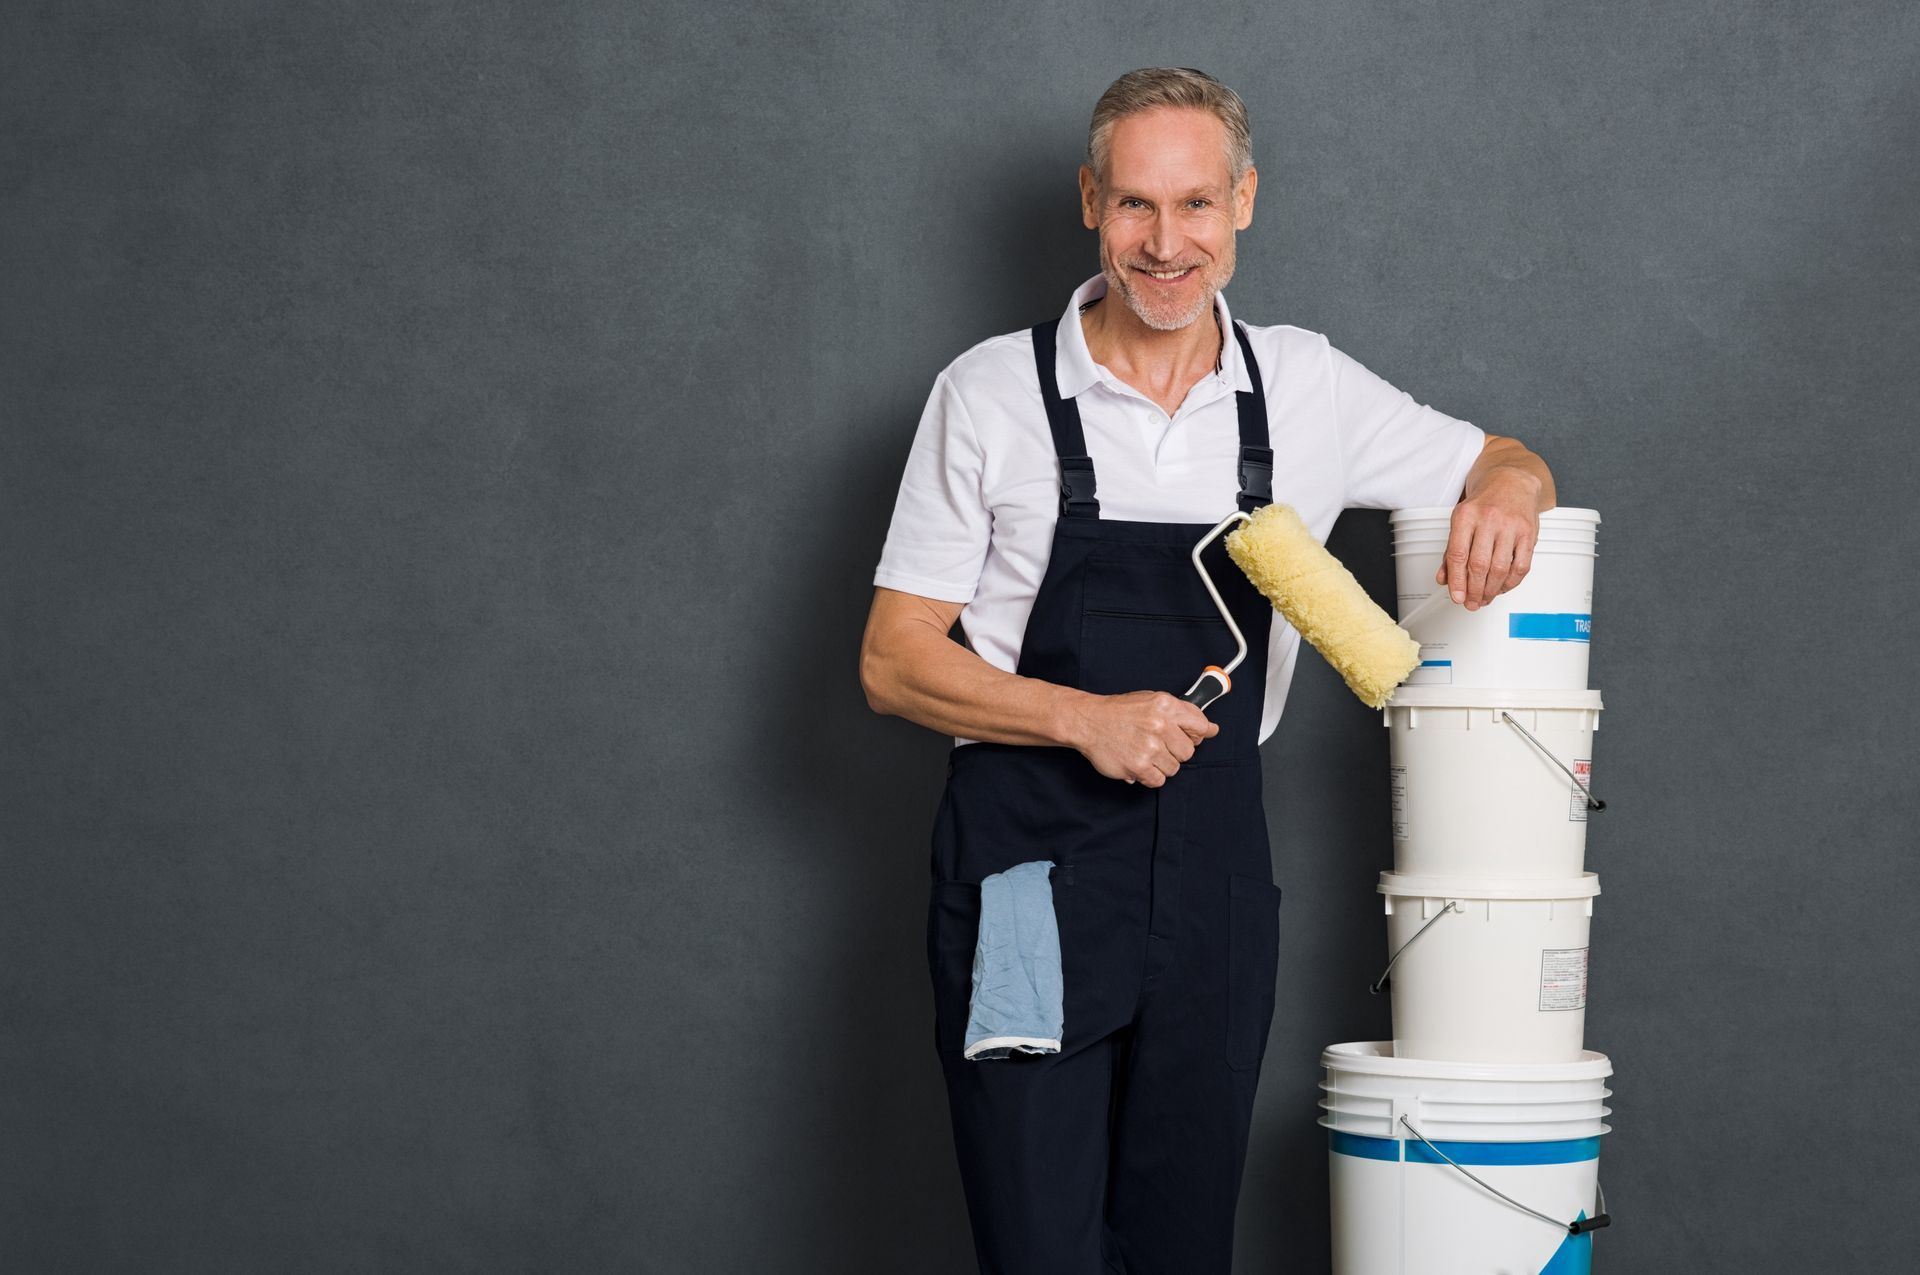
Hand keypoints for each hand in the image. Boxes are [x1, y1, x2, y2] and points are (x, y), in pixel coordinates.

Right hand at [1068, 690, 1218, 787]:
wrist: (1088, 721)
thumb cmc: (1120, 712)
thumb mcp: (1151, 700)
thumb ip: (1182, 713)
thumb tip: (1211, 729)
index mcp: (1165, 705)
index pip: (1200, 725)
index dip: (1197, 734)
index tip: (1194, 737)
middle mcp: (1160, 725)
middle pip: (1188, 751)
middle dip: (1176, 751)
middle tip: (1158, 745)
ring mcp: (1150, 747)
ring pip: (1174, 768)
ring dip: (1161, 764)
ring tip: (1144, 752)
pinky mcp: (1139, 766)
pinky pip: (1158, 781)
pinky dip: (1149, 776)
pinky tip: (1138, 762)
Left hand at [1435, 474, 1540, 610]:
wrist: (1512, 480)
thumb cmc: (1484, 501)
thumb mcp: (1460, 520)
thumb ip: (1451, 551)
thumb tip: (1444, 578)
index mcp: (1466, 516)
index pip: (1458, 555)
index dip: (1457, 581)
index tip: (1457, 597)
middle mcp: (1489, 519)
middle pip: (1479, 565)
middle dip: (1474, 590)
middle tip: (1472, 603)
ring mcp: (1511, 526)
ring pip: (1500, 568)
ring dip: (1491, 590)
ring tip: (1485, 598)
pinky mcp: (1529, 533)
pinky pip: (1521, 565)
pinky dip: (1511, 582)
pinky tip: (1503, 587)